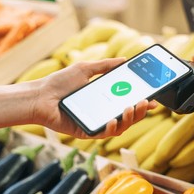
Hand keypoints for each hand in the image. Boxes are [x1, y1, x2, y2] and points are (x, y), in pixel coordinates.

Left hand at [31, 58, 156, 138]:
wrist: (40, 96)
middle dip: (141, 111)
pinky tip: (114, 120)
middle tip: (146, 102)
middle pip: (128, 116)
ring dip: (130, 119)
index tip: (153, 99)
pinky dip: (112, 127)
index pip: (129, 102)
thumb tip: (124, 60)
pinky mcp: (86, 132)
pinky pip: (104, 133)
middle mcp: (103, 113)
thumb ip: (105, 66)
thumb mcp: (85, 69)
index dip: (142, 103)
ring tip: (132, 107)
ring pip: (120, 127)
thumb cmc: (59, 83)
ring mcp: (96, 123)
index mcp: (105, 100)